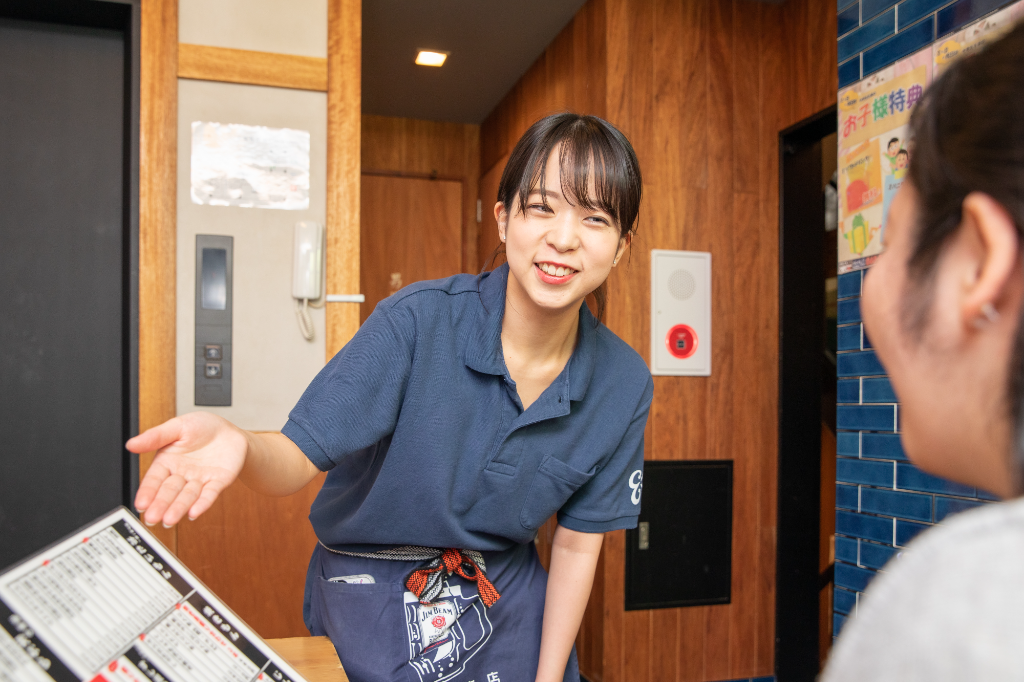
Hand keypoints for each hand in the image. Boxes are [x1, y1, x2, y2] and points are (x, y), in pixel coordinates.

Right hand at [127, 412, 248, 526]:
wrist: (229, 430)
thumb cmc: (202, 427)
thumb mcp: (177, 426)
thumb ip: (155, 436)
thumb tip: (131, 444)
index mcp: (167, 461)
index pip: (154, 480)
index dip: (147, 491)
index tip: (141, 504)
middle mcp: (182, 474)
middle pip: (169, 491)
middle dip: (160, 504)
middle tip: (152, 518)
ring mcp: (199, 480)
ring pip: (188, 496)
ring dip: (179, 508)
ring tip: (169, 520)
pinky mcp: (217, 482)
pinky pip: (210, 494)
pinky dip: (202, 503)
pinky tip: (194, 512)